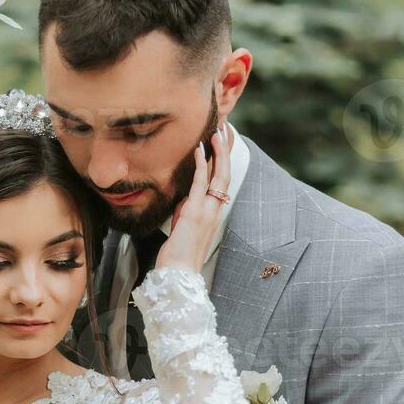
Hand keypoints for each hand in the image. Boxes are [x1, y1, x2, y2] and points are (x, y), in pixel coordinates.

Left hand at [156, 124, 230, 273]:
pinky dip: (200, 165)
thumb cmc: (178, 255)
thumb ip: (186, 211)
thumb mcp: (182, 227)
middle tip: (223, 129)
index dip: (222, 161)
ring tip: (216, 132)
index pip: (221, 181)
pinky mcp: (195, 212)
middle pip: (225, 174)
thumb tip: (184, 198)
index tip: (219, 143)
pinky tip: (199, 149)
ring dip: (218, 152)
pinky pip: (200, 183)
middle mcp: (215, 210)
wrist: (178, 273)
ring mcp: (207, 211)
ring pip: (218, 175)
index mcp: (214, 213)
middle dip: (225, 150)